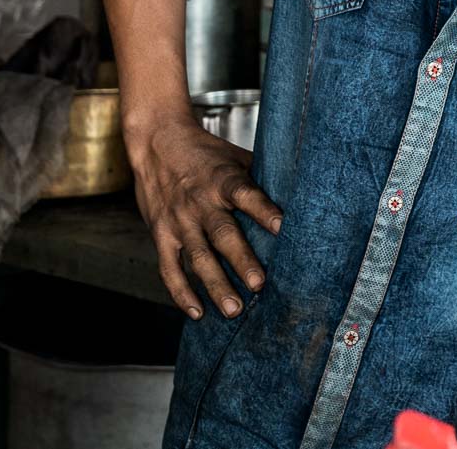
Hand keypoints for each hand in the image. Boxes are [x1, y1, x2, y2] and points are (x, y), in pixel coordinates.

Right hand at [125, 116, 282, 320]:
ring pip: (198, 257)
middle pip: (223, 234)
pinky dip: (182, 292)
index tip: (283, 227)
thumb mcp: (235, 157)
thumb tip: (300, 192)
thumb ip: (261, 177)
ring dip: (215, 285)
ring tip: (233, 309)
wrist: (156, 143)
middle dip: (242, 261)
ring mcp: (179, 221)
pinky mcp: (161, 235)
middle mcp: (201, 202)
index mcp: (223, 179)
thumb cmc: (205, 153)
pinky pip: (169, 268)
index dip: (264, 210)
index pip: (246, 194)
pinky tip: (197, 312)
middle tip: (259, 285)